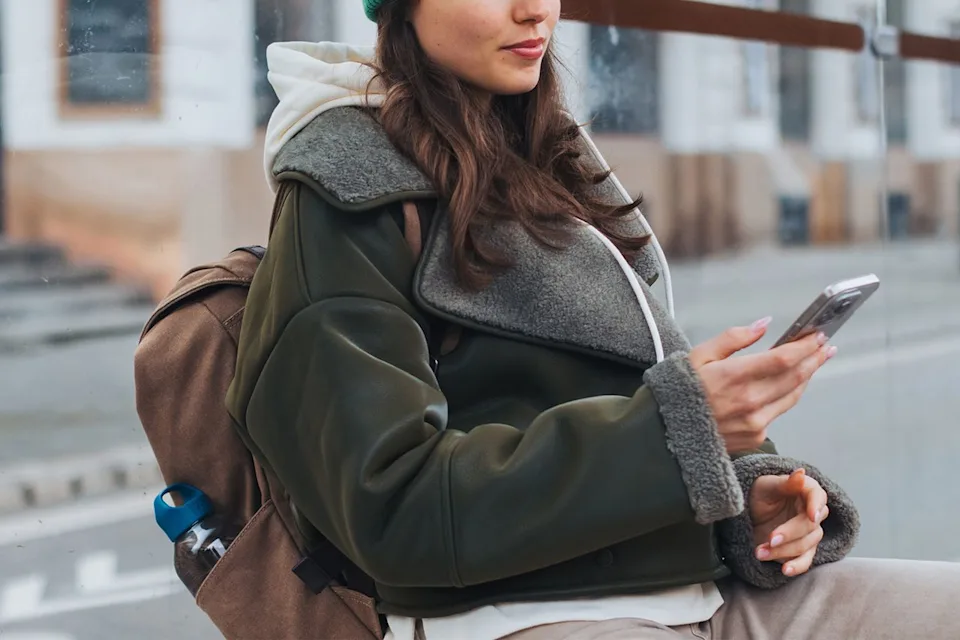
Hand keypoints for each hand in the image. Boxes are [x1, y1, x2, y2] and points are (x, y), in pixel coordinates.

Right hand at [688, 319, 836, 452]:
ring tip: (817, 360)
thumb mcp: (697, 356)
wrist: (666, 433)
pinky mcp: (756, 436)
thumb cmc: (679, 391)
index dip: (806, 345)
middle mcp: (750, 401)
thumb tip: (763, 324)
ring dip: (808, 375)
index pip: (784, 358)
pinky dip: (789, 394)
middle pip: (796, 376)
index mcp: (734, 377)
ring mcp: (755, 422)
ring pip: (793, 395)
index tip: (818, 334)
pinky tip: (792, 383)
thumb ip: (733, 338)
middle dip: (815, 358)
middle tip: (826, 345)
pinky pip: (779, 411)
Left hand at [750, 468, 828, 576]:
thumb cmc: (758, 494)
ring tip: (759, 552)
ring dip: (783, 550)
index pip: (818, 495)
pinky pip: (805, 561)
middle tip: (770, 538)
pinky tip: (784, 570)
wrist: (748, 514)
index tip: (811, 515)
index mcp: (805, 491)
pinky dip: (796, 566)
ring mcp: (807, 533)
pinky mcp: (801, 550)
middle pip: (810, 525)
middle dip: (790, 533)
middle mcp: (811, 513)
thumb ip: (785, 482)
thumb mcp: (765, 485)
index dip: (816, 505)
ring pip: (806, 544)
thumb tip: (801, 473)